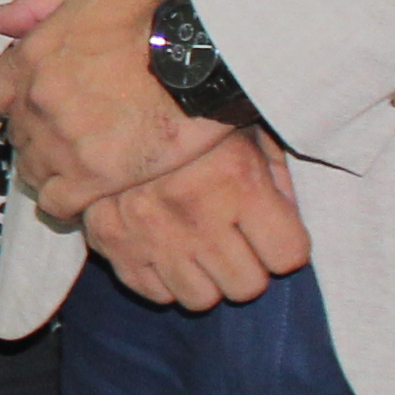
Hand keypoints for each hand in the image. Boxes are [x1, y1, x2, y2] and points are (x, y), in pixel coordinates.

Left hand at [0, 0, 207, 219]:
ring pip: (32, 170)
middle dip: (36, 131)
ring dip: (48, 167)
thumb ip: (37, 4)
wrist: (204, 57)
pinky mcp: (94, 179)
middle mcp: (37, 103)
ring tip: (78, 162)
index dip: (13, 98)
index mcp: (32, 58)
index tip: (37, 99)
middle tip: (70, 130)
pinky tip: (85, 192)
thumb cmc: (153, 17)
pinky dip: (64, 202)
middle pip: (17, 132)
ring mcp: (62, 144)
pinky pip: (57, 204)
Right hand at [80, 124, 311, 311]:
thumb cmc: (191, 114)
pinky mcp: (112, 244)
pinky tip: (165, 246)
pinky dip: (164, 277)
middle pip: (247, 286)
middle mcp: (195, 215)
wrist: (105, 95)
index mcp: (237, 180)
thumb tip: (286, 219)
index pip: (288, 255)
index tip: (271, 229)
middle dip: (248, 266)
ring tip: (198, 245)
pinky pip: (155, 294)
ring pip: (200, 299)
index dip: (285, 243)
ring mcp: (150, 234)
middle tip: (234, 239)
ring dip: (206, 278)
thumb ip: (275, 176)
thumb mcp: (246, 129)